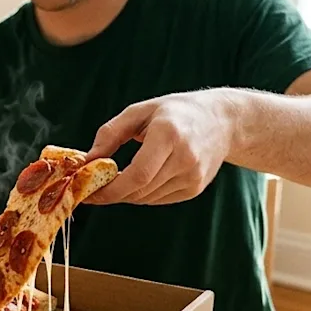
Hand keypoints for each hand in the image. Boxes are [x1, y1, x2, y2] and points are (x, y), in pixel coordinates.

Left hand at [83, 89, 235, 205]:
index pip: (138, 175)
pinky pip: (159, 199)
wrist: (221, 121)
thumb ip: (110, 134)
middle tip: (94, 190)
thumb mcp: (140, 111)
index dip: (111, 189)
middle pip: (140, 190)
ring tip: (116, 181)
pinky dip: (143, 194)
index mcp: (169, 135)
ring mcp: (193, 176)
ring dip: (127, 194)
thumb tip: (88, 160)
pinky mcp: (195, 188)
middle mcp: (185, 158)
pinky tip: (141, 179)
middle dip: (113, 194)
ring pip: (147, 198)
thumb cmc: (175, 112)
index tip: (89, 192)